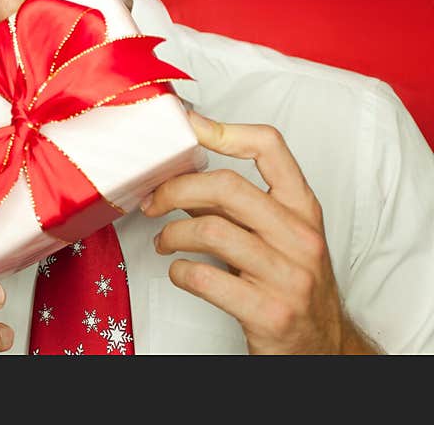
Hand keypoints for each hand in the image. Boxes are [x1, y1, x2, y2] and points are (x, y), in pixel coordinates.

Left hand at [141, 110, 380, 353]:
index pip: (269, 148)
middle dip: (176, 189)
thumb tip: (182, 175)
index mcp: (303, 209)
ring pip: (211, 230)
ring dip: (171, 233)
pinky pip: (205, 278)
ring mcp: (288, 276)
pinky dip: (180, 271)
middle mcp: (300, 237)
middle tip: (153, 201)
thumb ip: (236, 206)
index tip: (188, 127)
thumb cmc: (291, 285)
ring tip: (164, 242)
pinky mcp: (269, 312)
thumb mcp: (278, 237)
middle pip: (226, 186)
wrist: (323, 348)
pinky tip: (179, 271)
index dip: (223, 130)